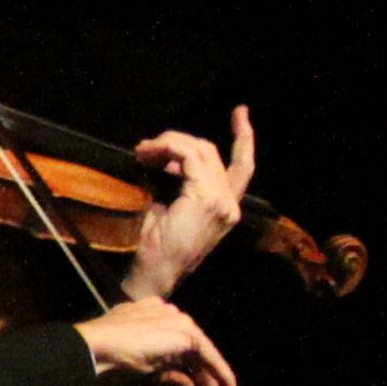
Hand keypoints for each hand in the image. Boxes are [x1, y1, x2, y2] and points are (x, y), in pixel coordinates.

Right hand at [77, 297, 239, 385]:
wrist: (92, 348)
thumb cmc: (104, 359)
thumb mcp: (138, 370)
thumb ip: (164, 377)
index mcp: (146, 314)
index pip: (175, 342)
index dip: (186, 364)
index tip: (192, 382)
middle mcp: (164, 311)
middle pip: (192, 347)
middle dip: (203, 374)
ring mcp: (175, 319)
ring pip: (202, 352)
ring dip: (213, 378)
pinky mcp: (185, 333)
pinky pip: (210, 357)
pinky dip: (221, 375)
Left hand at [124, 104, 255, 297]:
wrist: (154, 273)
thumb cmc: (156, 248)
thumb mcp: (170, 209)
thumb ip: (180, 184)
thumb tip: (168, 159)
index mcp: (225, 208)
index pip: (241, 166)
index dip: (243, 137)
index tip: (241, 112)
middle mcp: (229, 204)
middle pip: (211, 152)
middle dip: (178, 141)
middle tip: (147, 147)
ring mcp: (221, 201)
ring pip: (199, 150)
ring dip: (168, 144)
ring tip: (143, 152)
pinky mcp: (205, 197)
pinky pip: (188, 157)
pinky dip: (167, 148)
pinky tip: (148, 154)